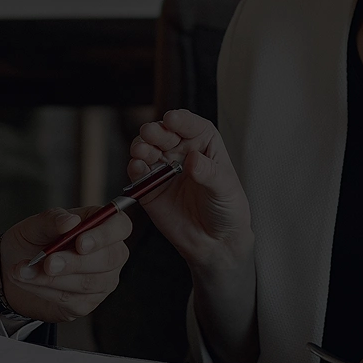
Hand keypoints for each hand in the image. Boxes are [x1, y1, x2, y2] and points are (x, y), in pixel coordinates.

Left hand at [0, 207, 132, 321]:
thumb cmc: (30, 243)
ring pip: (89, 282)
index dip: (105, 235)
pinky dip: (46, 290)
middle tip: (48, 262)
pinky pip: (71, 300)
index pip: (120, 226)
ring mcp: (101, 281)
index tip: (80, 242)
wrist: (11, 271)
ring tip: (25, 271)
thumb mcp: (34, 226)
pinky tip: (29, 282)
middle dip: (76, 262)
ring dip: (53, 278)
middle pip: (110, 258)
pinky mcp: (86, 304)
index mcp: (100, 226)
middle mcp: (108, 254)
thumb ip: (51, 220)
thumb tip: (70, 221)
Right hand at [127, 109, 253, 277]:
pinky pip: (138, 174)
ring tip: (143, 151)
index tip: (172, 119)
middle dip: (155, 131)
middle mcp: (181, 152)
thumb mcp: (225, 189)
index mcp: (204, 144)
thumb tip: (193, 159)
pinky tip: (138, 167)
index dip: (180, 120)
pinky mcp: (149, 188)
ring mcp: (163, 169)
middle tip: (151, 134)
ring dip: (141, 146)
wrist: (215, 243)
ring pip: (146, 149)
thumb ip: (209, 173)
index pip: (190, 125)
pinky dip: (135, 168)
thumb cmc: (227, 211)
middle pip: (164, 133)